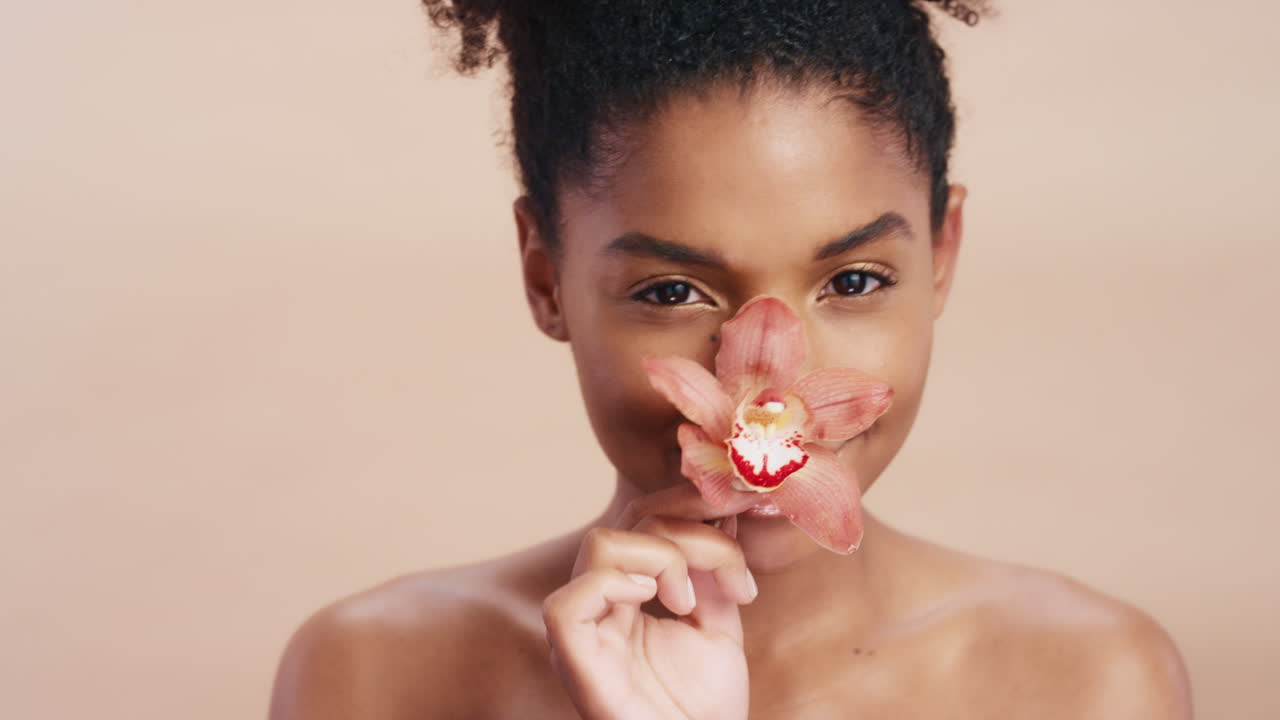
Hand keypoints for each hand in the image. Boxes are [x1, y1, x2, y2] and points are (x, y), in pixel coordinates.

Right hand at [543, 484, 761, 719]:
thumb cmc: (703, 707)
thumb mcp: (719, 623)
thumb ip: (715, 570)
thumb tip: (724, 513)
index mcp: (627, 592)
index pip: (644, 518)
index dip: (690, 505)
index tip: (742, 515)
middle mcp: (598, 603)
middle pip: (629, 523)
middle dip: (691, 531)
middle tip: (732, 575)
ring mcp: (583, 629)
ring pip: (602, 547)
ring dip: (663, 558)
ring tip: (691, 601)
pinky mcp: (571, 660)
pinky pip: (568, 604)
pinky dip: (615, 586)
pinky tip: (659, 600)